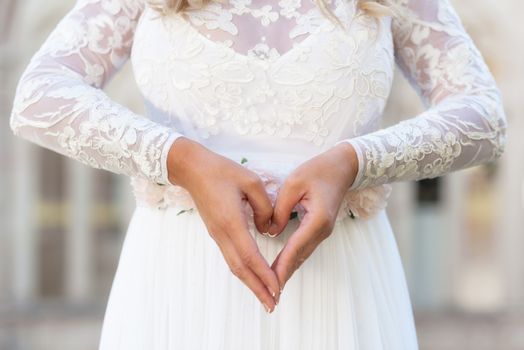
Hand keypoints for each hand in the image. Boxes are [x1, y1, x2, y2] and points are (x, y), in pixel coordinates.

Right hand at [167, 137, 280, 311]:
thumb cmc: (222, 171)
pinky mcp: (217, 232)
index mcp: (231, 221)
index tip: (277, 288)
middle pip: (241, 268)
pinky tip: (253, 276)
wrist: (193, 169)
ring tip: (265, 297)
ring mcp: (217, 234)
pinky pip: (231, 257)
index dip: (264, 273)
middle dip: (257, 288)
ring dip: (250, 283)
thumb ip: (265, 207)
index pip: (250, 255)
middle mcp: (222, 233)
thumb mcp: (251, 182)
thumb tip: (269, 227)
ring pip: (235, 265)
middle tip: (273, 304)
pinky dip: (244, 270)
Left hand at [267, 142, 358, 290]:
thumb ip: (280, 209)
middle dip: (283, 275)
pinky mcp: (320, 229)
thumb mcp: (294, 183)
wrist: (342, 167)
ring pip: (302, 255)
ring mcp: (323, 231)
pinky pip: (304, 248)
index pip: (295, 246)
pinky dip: (292, 260)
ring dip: (288, 270)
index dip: (282, 265)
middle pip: (299, 257)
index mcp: (318, 219)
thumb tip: (270, 232)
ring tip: (272, 286)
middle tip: (268, 293)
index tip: (270, 280)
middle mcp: (322, 230)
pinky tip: (282, 268)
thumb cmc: (318, 171)